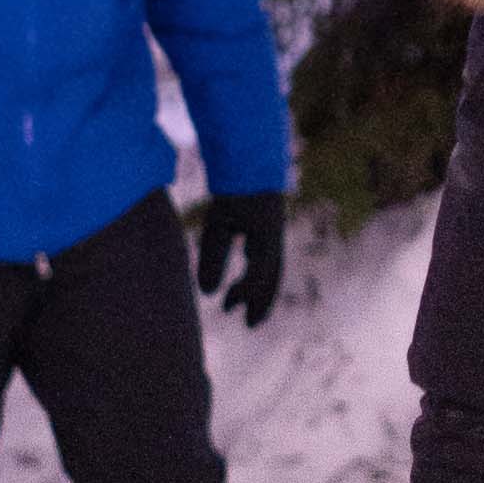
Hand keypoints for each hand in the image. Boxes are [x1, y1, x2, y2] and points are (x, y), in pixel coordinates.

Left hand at [196, 190, 286, 329]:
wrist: (251, 158)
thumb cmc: (233, 191)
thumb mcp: (218, 224)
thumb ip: (212, 258)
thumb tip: (208, 294)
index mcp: (267, 239)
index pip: (259, 276)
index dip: (246, 296)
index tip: (228, 309)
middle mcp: (274, 238)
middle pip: (271, 278)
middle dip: (260, 302)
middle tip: (249, 324)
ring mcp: (273, 231)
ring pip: (271, 268)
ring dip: (259, 288)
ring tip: (241, 305)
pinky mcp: (267, 224)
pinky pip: (266, 254)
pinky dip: (256, 269)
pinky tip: (243, 271)